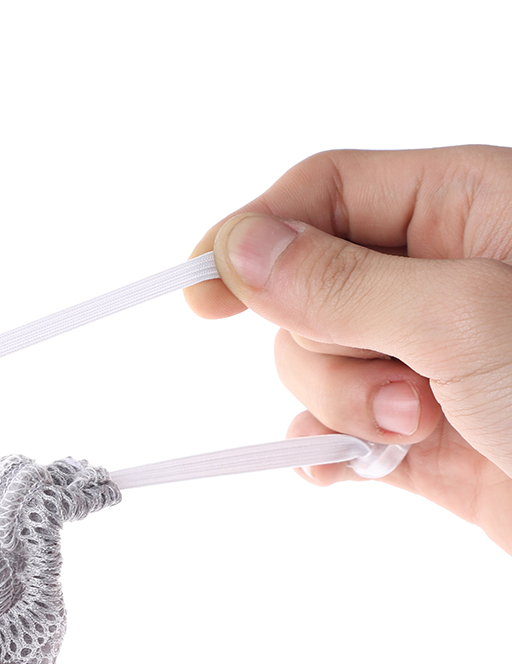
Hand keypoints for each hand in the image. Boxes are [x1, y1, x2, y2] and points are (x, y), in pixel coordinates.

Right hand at [184, 144, 511, 553]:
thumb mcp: (466, 318)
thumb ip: (344, 281)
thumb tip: (241, 251)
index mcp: (464, 209)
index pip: (323, 194)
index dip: (254, 236)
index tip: (199, 293)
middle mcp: (438, 277)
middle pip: (306, 288)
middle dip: (326, 347)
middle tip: (394, 387)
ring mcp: (424, 359)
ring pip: (314, 364)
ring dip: (342, 407)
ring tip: (418, 432)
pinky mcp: (419, 433)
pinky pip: (332, 430)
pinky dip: (327, 451)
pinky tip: (346, 469)